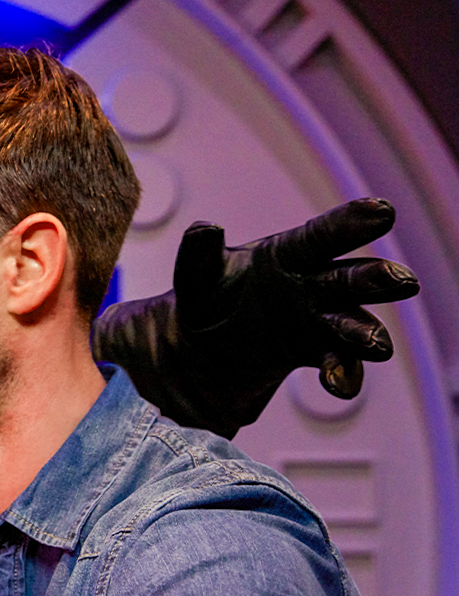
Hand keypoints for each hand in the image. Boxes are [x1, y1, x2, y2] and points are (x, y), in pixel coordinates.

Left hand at [93, 198, 419, 438]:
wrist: (194, 351)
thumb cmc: (203, 299)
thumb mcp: (196, 277)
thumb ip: (198, 255)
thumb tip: (204, 228)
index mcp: (285, 255)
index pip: (320, 237)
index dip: (349, 223)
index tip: (381, 211)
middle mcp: (310, 286)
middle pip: (351, 279)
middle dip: (376, 279)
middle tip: (400, 280)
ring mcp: (316, 322)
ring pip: (353, 325)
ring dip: (366, 333)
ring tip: (373, 345)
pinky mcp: (312, 355)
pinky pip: (338, 364)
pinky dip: (343, 374)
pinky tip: (337, 384)